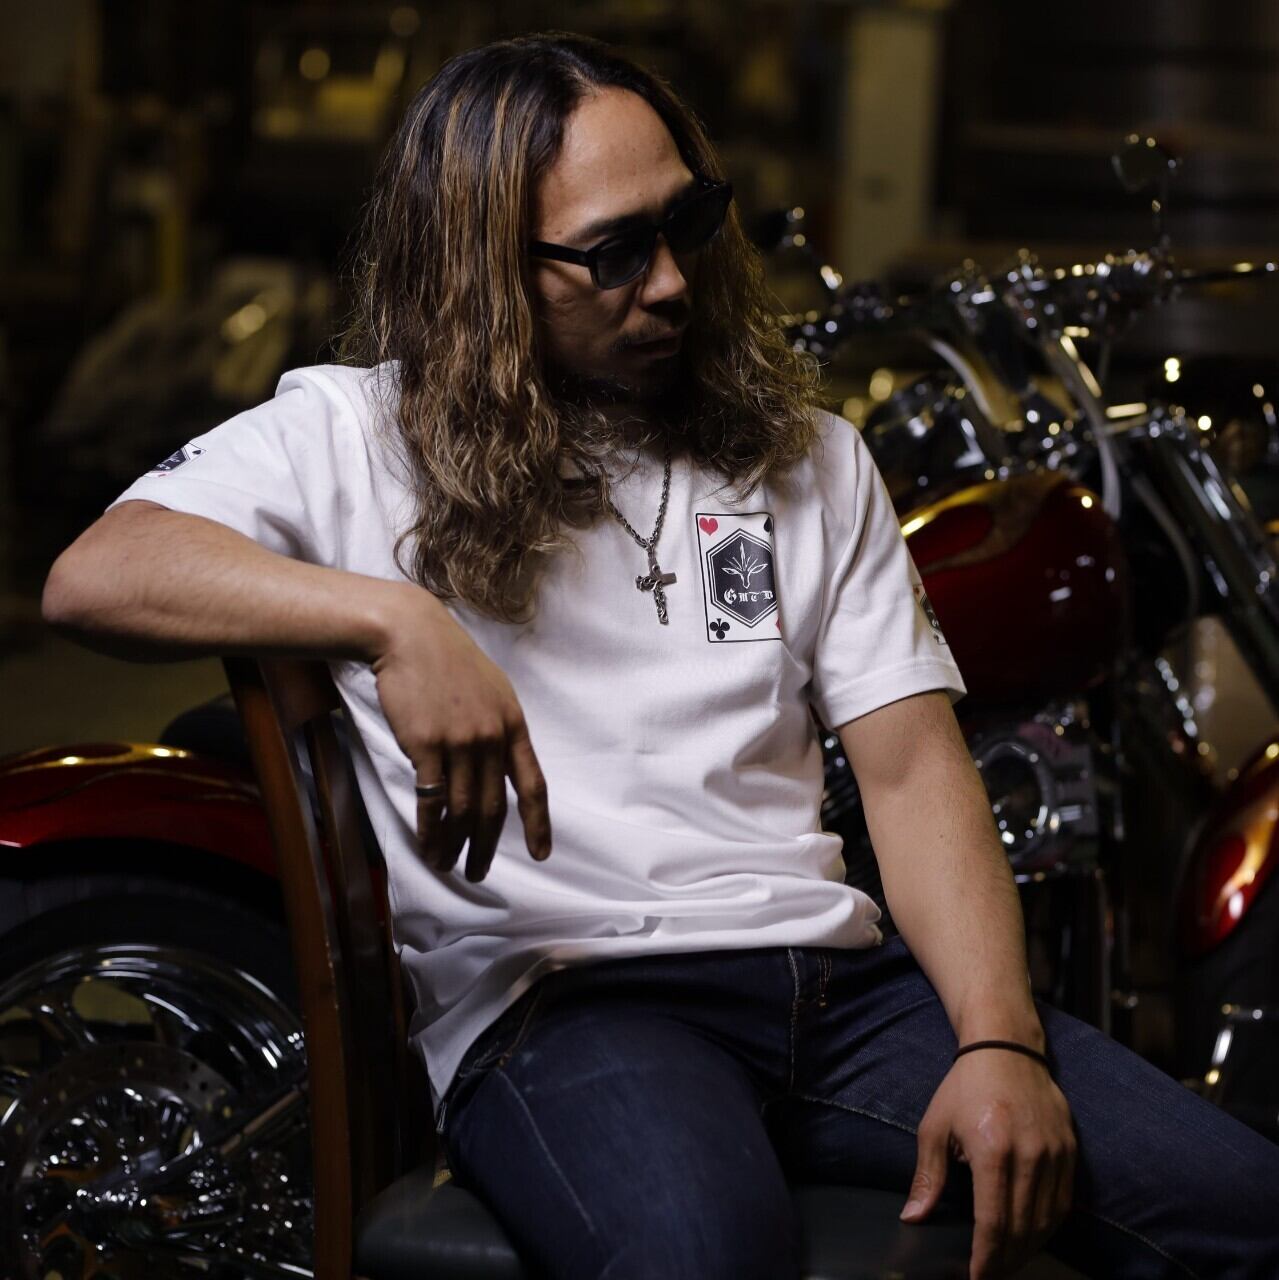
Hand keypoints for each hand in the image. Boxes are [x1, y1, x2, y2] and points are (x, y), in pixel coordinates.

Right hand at [370, 589, 550, 880]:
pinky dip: (430, 828)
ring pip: (462, 810)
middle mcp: (492, 737)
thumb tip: (495, 765)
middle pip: (493, 807)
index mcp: (513, 725)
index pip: (533, 784)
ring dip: (455, 845)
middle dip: (486, 847)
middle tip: (477, 873)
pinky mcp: (427, 744)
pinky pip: (432, 799)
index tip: (541, 854)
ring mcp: (461, 742)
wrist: (410, 634)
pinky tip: (427, 843)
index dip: (539, 823)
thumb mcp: (491, 689)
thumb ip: (497, 727)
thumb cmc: (447, 660)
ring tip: (446, 865)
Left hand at [899, 1050, 1076, 1278]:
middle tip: (990, 1274)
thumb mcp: (935, 1127)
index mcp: (992, 1150)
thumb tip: (912, 1217)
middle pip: (1023, 1228)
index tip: (976, 1276)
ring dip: (1028, 1248)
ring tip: (1008, 1261)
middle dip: (1006, 1260)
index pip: (994, 1222)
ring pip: (1047, 1220)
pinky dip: (1048, 1226)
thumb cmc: (964, 1087)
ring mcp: (1054, 1153)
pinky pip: (1064, 1202)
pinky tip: (1031, 1235)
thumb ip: (928, 1177)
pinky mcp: (1070, 1150)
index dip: (986, 1257)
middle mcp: (1029, 1155)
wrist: (1006, 1048)